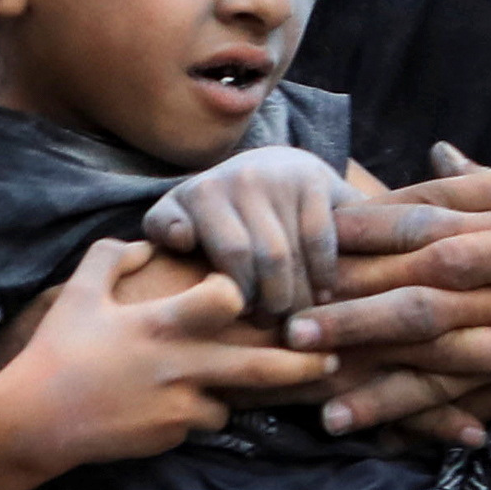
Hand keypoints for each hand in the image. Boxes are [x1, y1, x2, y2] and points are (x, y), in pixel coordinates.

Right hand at [0, 239, 334, 472]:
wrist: (34, 419)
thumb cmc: (57, 349)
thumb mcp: (80, 291)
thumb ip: (115, 255)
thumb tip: (148, 241)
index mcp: (163, 323)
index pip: (229, 298)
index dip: (241, 290)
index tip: (243, 291)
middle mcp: (181, 366)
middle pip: (261, 366)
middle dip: (304, 364)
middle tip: (334, 357)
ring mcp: (179, 406)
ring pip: (232, 399)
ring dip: (230, 390)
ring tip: (222, 383)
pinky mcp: (171, 436)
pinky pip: (200, 421)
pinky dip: (193, 413)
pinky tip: (165, 406)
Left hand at [136, 146, 358, 322]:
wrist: (272, 165)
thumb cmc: (219, 210)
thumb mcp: (182, 213)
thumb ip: (166, 227)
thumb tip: (182, 238)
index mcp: (205, 192)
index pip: (232, 256)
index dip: (240, 294)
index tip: (241, 312)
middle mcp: (243, 178)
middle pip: (268, 259)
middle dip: (272, 302)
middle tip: (272, 325)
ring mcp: (283, 177)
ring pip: (295, 255)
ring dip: (299, 295)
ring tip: (296, 318)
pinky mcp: (316, 180)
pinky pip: (321, 240)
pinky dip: (324, 274)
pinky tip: (322, 294)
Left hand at [289, 164, 490, 445]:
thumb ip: (490, 188)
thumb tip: (436, 157)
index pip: (419, 241)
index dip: (357, 253)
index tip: (302, 258)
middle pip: (417, 303)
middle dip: (350, 320)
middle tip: (288, 335)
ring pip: (444, 362)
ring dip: (382, 387)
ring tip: (324, 409)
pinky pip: (490, 404)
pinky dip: (444, 423)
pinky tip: (399, 439)